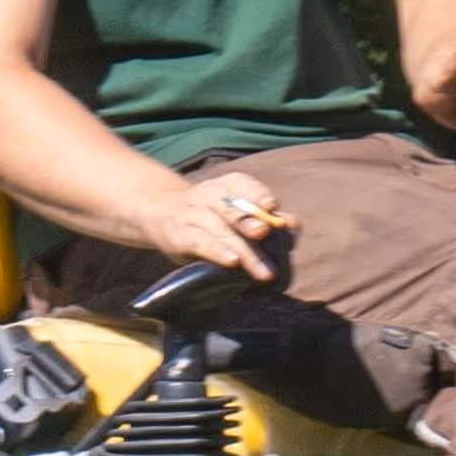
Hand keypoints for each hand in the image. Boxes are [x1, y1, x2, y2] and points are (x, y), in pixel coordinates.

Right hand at [124, 163, 294, 276]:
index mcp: (225, 185)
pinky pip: (201, 244)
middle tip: (266, 232)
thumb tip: (294, 224)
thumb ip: (263, 216)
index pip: (242, 184)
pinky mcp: (180, 236)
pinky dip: (217, 252)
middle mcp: (209, 195)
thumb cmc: (209, 214)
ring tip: (264, 272)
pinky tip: (231, 262)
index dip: (257, 194)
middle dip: (251, 220)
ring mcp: (193, 215)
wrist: (161, 213)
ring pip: (221, 232)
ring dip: (245, 252)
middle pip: (233, 209)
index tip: (272, 205)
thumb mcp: (232, 208)